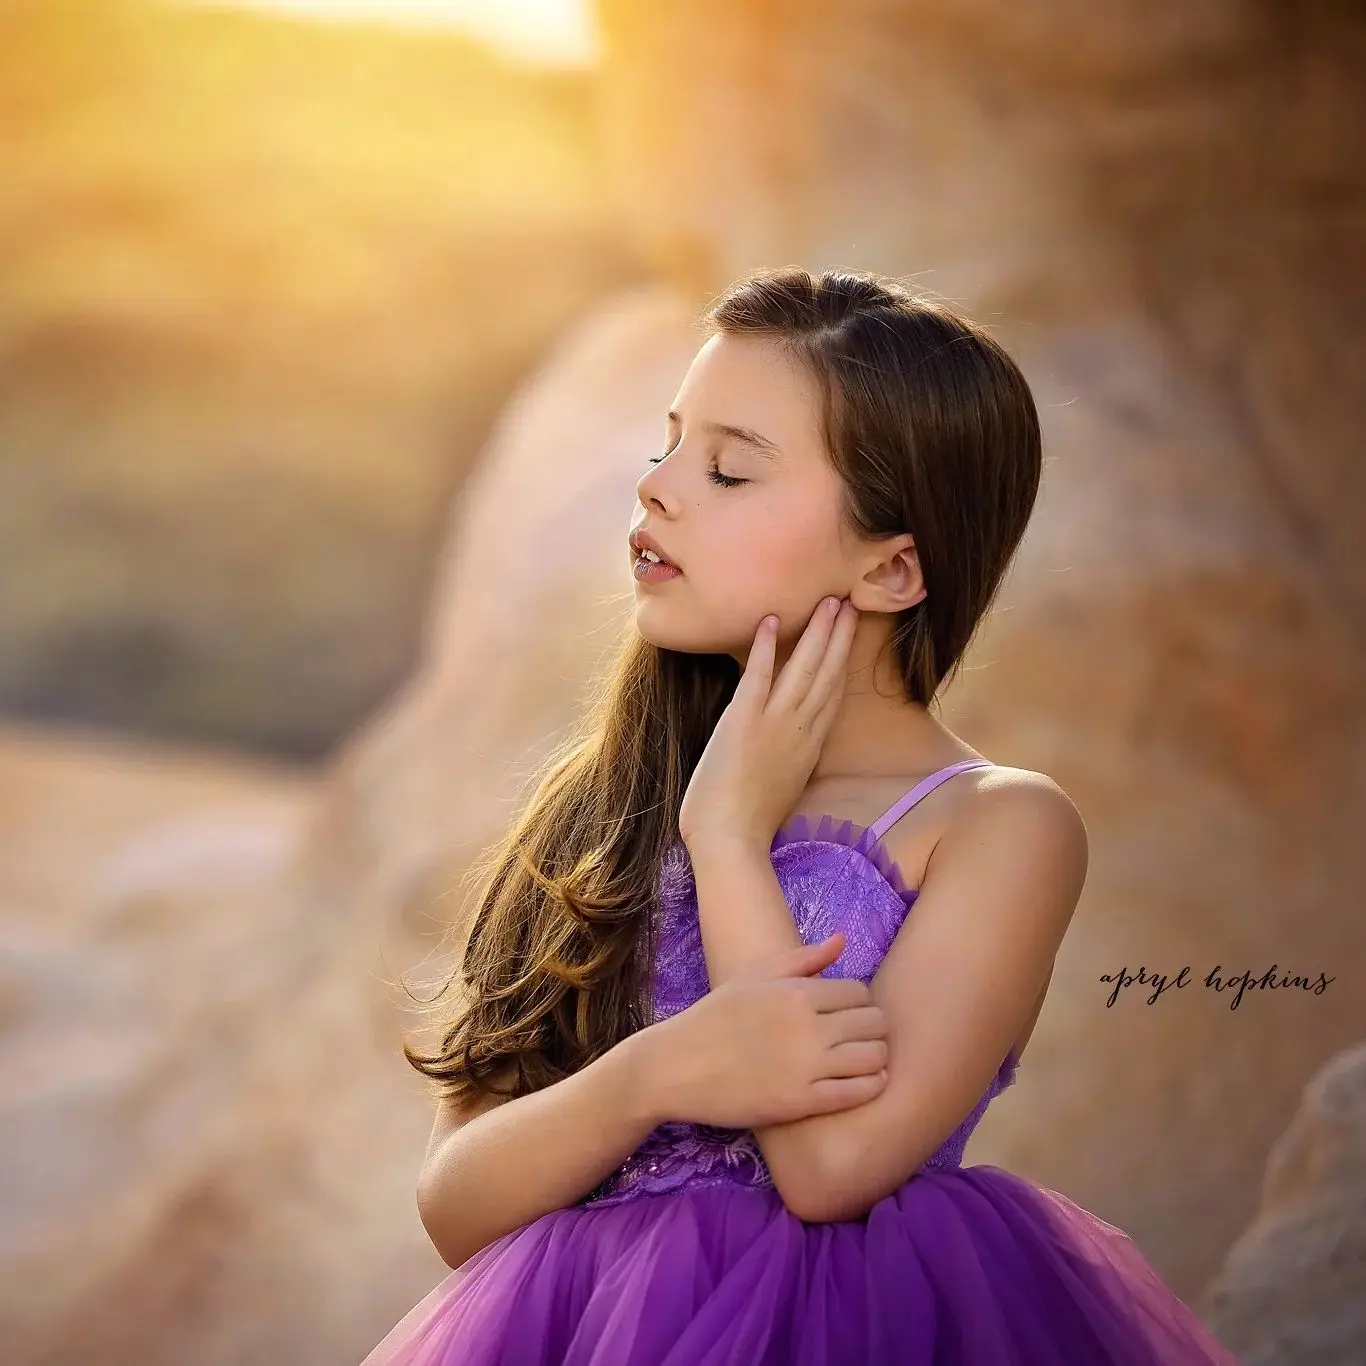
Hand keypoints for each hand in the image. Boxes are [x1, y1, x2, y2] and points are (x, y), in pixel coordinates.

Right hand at [641, 931, 888, 1129]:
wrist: (677, 1066)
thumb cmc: (714, 1017)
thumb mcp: (754, 977)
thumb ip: (803, 958)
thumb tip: (843, 938)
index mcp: (796, 993)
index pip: (859, 992)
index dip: (860, 1003)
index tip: (850, 1014)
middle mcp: (807, 1027)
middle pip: (873, 1023)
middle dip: (874, 1028)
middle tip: (862, 1037)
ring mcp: (805, 1067)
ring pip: (873, 1057)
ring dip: (878, 1057)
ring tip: (866, 1059)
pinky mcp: (801, 1102)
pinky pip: (858, 1093)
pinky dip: (872, 1086)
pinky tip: (866, 1082)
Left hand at [679, 596, 857, 847]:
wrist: (730, 842)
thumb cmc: (748, 824)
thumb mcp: (783, 786)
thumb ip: (790, 759)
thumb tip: (787, 744)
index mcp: (809, 747)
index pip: (832, 695)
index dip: (842, 660)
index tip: (850, 632)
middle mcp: (799, 731)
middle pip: (826, 675)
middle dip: (838, 636)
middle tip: (848, 601)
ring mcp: (773, 725)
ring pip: (803, 670)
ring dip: (815, 633)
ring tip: (827, 602)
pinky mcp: (742, 722)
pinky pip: (757, 677)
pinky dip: (764, 648)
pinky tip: (770, 621)